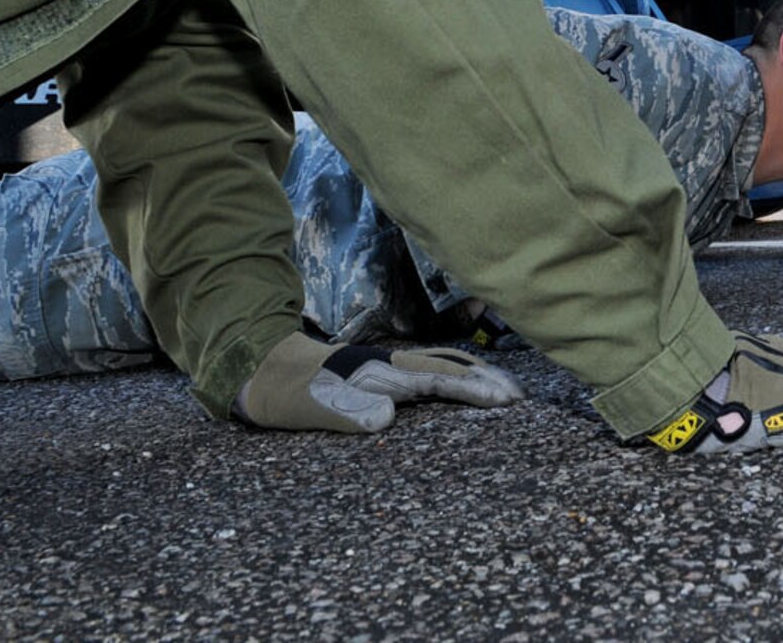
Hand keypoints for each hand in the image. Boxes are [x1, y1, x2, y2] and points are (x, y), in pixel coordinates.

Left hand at [234, 332, 524, 433]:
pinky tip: (465, 386)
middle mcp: (389, 365)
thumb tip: (387, 417)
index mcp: (378, 372)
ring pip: (442, 366)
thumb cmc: (284, 392)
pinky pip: (429, 372)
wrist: (262, 367)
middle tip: (520, 397)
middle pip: (449, 368)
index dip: (472, 389)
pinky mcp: (382, 375)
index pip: (436, 380)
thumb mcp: (305, 406)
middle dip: (486, 380)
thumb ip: (342, 410)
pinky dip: (456, 376)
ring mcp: (387, 367)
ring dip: (476, 376)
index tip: (504, 400)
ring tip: (506, 391)